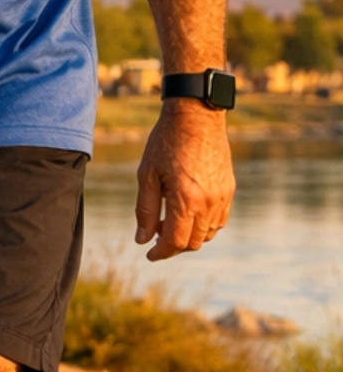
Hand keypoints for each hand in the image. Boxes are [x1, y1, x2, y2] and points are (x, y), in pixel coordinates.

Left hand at [134, 102, 235, 259]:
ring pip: (208, 234)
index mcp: (185, 199)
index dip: (161, 253)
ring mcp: (222, 197)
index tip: (150, 254)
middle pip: (192, 242)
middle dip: (173, 246)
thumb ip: (145, 210)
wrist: (196, 116)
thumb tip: (142, 240)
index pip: (175, 241)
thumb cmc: (166, 142)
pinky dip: (204, 225)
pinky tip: (189, 213)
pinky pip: (220, 220)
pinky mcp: (229, 189)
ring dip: (189, 236)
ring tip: (170, 222)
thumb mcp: (147, 175)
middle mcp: (208, 202)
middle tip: (156, 236)